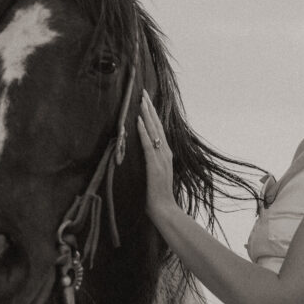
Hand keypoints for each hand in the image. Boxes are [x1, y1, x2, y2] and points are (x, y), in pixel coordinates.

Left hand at [137, 90, 175, 221]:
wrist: (164, 209)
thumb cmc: (157, 195)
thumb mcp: (155, 174)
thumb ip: (152, 162)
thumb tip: (144, 153)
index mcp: (166, 154)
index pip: (159, 130)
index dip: (152, 115)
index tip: (147, 101)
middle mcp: (165, 153)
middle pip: (157, 126)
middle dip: (149, 109)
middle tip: (143, 93)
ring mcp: (161, 159)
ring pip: (153, 131)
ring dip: (146, 115)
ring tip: (141, 101)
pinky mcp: (154, 165)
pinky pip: (147, 145)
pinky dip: (143, 132)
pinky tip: (138, 120)